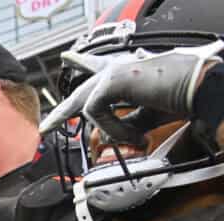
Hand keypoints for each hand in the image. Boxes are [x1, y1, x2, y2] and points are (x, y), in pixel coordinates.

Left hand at [40, 40, 223, 143]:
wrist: (199, 90)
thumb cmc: (179, 99)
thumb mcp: (145, 116)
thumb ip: (123, 123)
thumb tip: (108, 137)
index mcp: (127, 71)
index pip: (98, 66)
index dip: (80, 63)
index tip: (67, 58)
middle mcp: (117, 67)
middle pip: (80, 91)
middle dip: (61, 113)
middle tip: (45, 127)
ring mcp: (111, 71)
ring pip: (87, 110)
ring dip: (112, 132)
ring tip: (137, 138)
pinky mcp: (110, 79)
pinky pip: (94, 113)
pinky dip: (112, 129)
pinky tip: (135, 133)